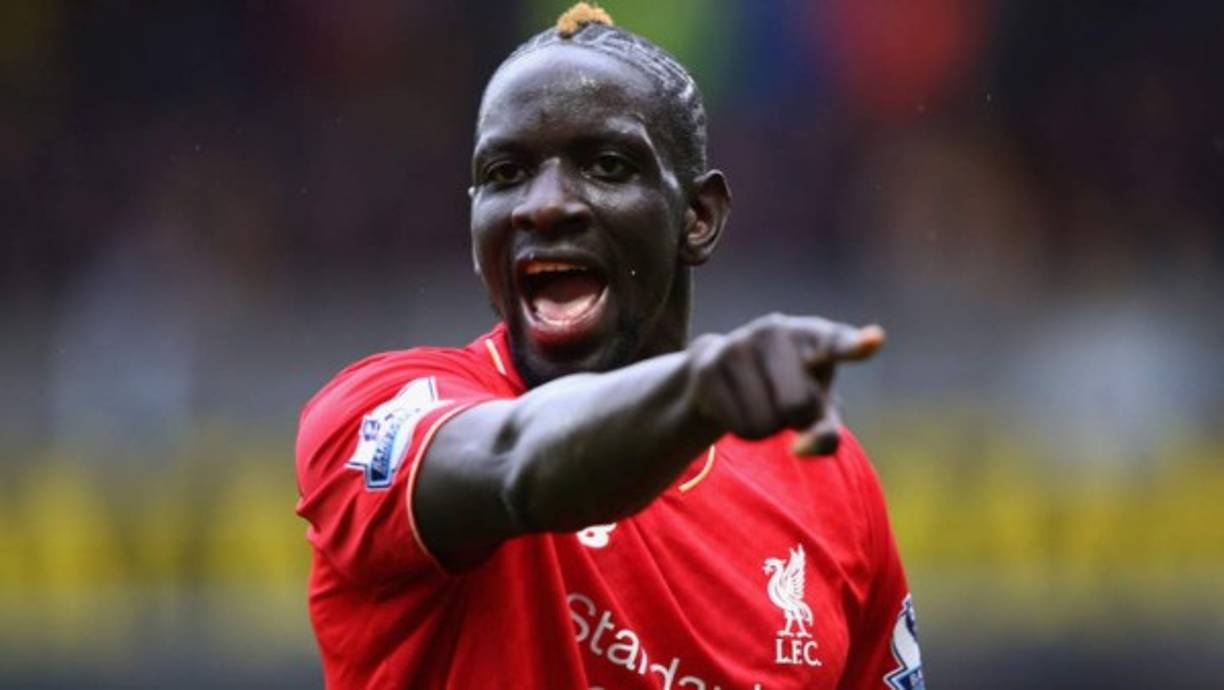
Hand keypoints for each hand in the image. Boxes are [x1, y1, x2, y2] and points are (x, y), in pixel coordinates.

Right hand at [687, 313, 884, 455]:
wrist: (724, 367)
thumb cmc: (788, 388)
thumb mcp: (817, 412)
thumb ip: (825, 434)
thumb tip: (800, 449)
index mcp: (815, 335)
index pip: (838, 342)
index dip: (855, 345)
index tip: (874, 341)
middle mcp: (777, 329)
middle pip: (797, 406)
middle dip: (792, 417)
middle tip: (782, 399)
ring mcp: (739, 343)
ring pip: (764, 422)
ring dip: (765, 425)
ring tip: (757, 398)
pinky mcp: (708, 366)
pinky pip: (738, 426)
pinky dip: (742, 429)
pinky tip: (736, 403)